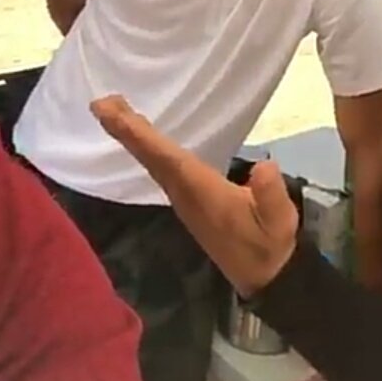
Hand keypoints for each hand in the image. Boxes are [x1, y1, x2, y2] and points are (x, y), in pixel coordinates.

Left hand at [91, 95, 298, 295]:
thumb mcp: (281, 222)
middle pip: (150, 158)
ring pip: (152, 162)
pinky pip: (160, 168)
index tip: (112, 114)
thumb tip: (263, 167)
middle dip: (125, 130)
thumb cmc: (271, 245)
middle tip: (100, 103)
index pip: (167, 159)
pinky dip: (146, 148)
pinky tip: (141, 136)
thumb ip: (271, 196)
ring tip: (114, 110)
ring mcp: (184, 199)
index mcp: (203, 193)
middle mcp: (185, 194)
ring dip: (132, 137)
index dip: (139, 136)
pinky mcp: (188, 201)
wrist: (265, 277)